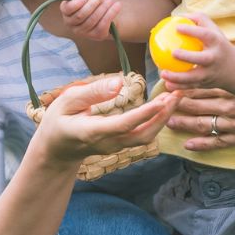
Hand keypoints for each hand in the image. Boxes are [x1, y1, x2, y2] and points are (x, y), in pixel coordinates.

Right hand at [33, 75, 177, 166]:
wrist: (57, 151)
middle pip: (143, 135)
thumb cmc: (58, 122)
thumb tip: (119, 83)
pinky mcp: (122, 145)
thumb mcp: (66, 101)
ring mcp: (117, 147)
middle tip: (178, 93)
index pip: (124, 124)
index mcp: (92, 132)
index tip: (162, 100)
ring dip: (164, 118)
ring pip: (147, 137)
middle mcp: (109, 143)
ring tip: (174, 96)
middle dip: (164, 116)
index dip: (144, 114)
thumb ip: (92, 92)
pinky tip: (164, 104)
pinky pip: (144, 135)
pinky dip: (157, 120)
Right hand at [51, 0, 119, 40]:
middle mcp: (72, 25)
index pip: (67, 9)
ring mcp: (83, 32)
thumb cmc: (94, 2)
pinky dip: (110, 14)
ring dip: (103, 8)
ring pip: (92, 20)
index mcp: (67, 12)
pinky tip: (117, 5)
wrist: (107, 13)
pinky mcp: (96, 36)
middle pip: (81, 15)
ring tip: (110, 0)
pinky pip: (103, 26)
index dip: (76, 3)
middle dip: (92, 4)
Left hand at [156, 12, 234, 90]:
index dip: (192, 31)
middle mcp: (215, 58)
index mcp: (217, 43)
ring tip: (163, 73)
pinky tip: (166, 84)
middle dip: (188, 57)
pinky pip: (190, 86)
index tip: (177, 27)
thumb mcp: (214, 30)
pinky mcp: (206, 84)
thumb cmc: (218, 44)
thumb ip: (198, 19)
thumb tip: (177, 16)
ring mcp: (210, 73)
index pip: (205, 35)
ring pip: (194, 77)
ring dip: (178, 78)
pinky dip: (178, 87)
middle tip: (173, 53)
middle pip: (202, 59)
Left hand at [167, 87, 234, 151]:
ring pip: (204, 124)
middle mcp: (231, 104)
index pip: (199, 85)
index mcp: (232, 84)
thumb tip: (220, 39)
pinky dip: (203, 144)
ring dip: (184, 123)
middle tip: (161, 104)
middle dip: (177, 104)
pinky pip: (220, 142)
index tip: (166, 83)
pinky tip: (188, 144)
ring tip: (169, 121)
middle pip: (197, 105)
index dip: (181, 85)